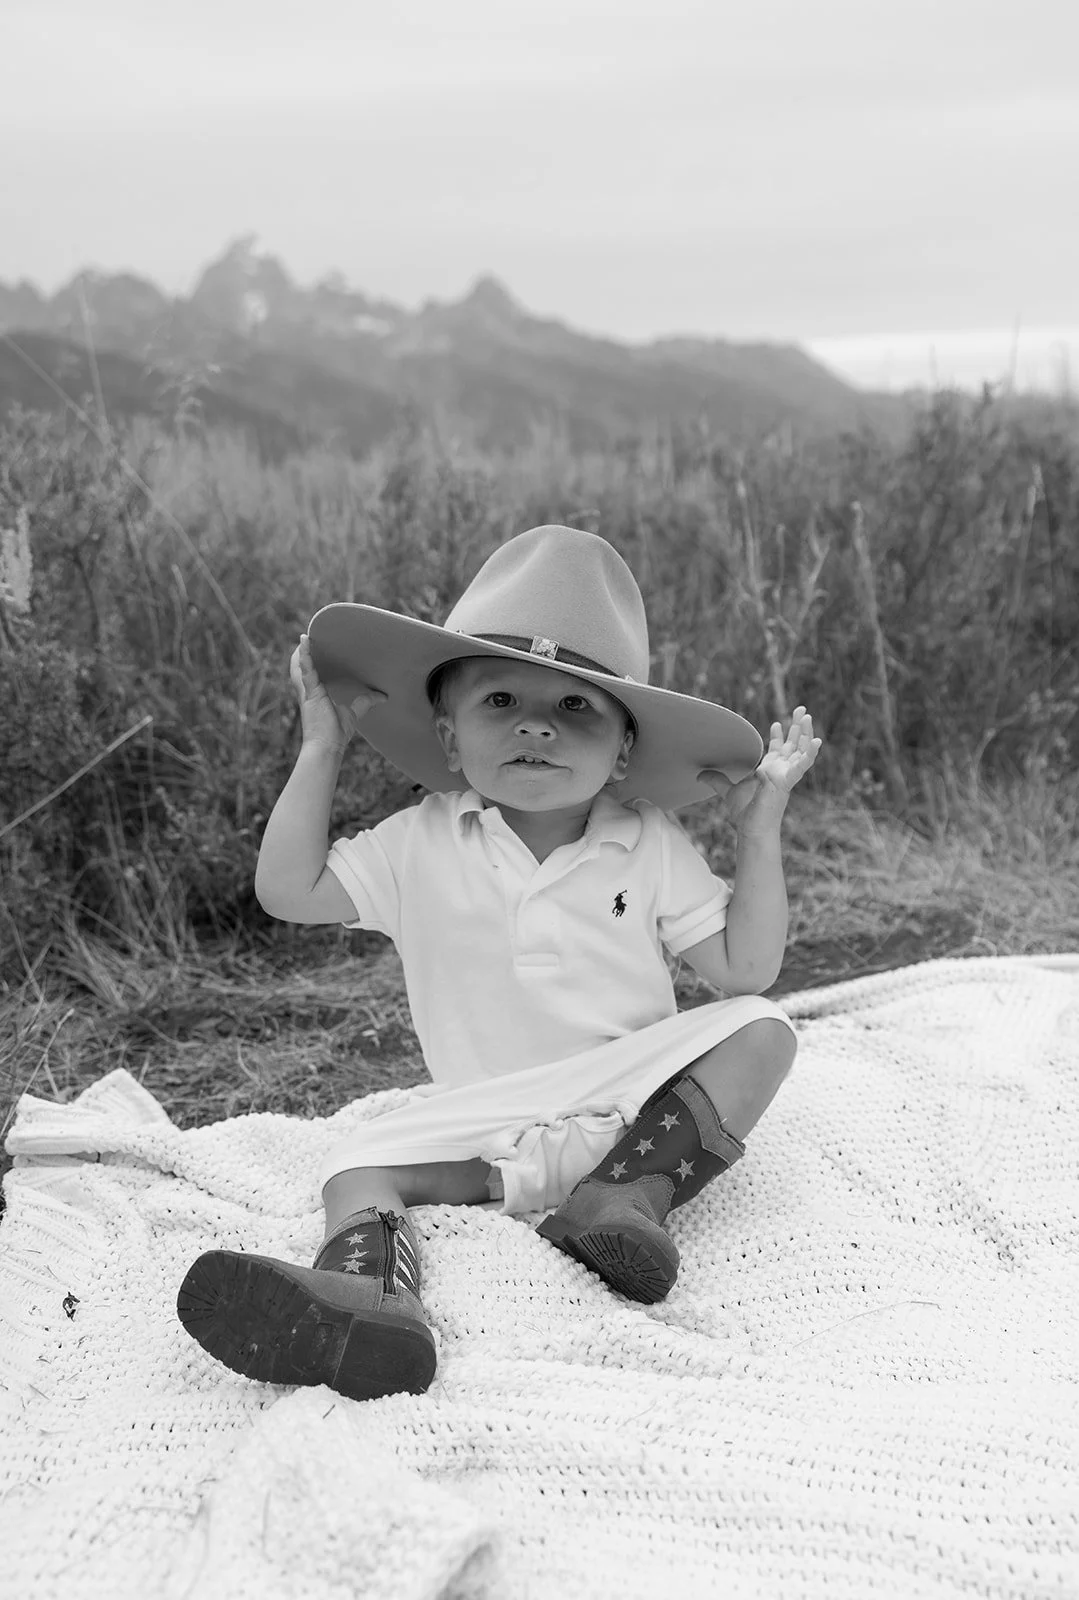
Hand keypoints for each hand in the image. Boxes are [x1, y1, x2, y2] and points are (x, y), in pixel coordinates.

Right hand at [289, 634, 385, 750]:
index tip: (317, 648)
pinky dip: (304, 655)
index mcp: (316, 694)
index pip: (312, 673)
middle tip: (311, 638)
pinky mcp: (310, 691)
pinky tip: (304, 641)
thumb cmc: (336, 733)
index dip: (312, 661)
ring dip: (301, 651)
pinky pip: (305, 669)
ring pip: (299, 665)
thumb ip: (365, 702)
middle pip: (302, 667)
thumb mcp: (354, 713)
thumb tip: (383, 696)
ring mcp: (307, 690)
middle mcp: (309, 690)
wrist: (328, 746)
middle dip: (303, 654)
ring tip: (306, 636)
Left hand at [700, 706, 820, 833]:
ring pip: (800, 750)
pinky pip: (803, 765)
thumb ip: (716, 780)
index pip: (778, 749)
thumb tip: (699, 774)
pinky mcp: (788, 781)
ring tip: (807, 716)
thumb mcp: (727, 791)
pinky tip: (817, 741)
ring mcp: (786, 775)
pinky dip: (810, 753)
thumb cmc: (744, 813)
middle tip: (801, 709)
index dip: (778, 735)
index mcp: (769, 771)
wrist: (751, 828)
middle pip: (793, 744)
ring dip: (805, 733)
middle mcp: (780, 770)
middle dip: (797, 726)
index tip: (777, 722)